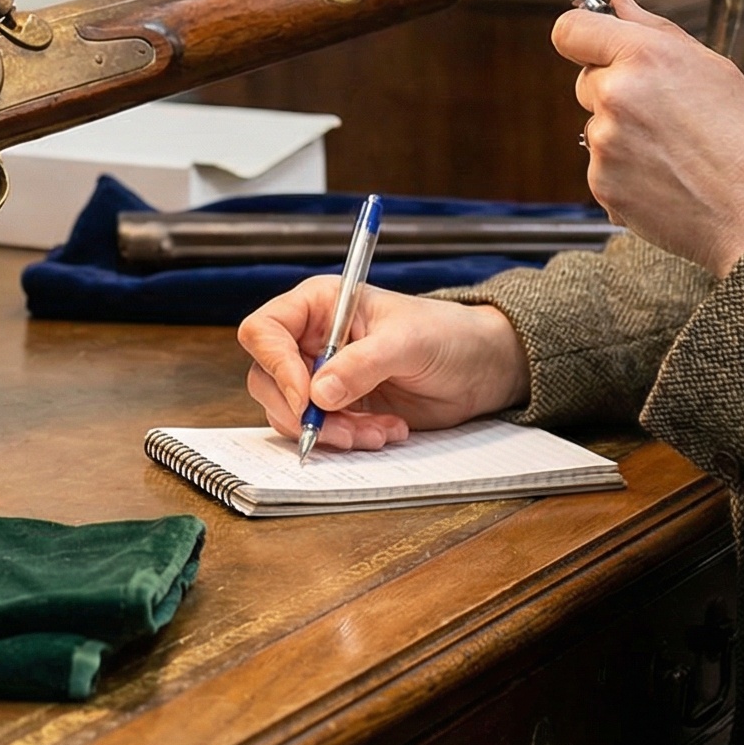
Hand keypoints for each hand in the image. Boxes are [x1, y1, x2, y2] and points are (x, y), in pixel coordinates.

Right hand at [237, 277, 531, 452]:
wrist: (478, 367)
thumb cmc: (446, 334)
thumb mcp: (407, 341)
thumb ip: (362, 364)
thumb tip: (319, 394)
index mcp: (319, 305)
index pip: (265, 330)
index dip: (276, 366)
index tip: (307, 399)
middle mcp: (311, 340)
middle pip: (267, 378)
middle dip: (301, 411)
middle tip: (339, 430)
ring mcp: (321, 376)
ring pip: (290, 412)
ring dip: (329, 431)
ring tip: (376, 432)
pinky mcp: (338, 408)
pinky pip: (320, 431)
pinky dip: (347, 439)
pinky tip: (385, 432)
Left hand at [556, 0, 743, 274]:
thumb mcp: (715, 69)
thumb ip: (657, 31)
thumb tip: (620, 4)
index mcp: (645, 57)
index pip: (570, 30)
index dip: (583, 37)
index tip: (596, 48)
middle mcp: (616, 95)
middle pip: (586, 81)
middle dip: (615, 91)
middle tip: (666, 114)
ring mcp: (605, 143)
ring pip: (596, 126)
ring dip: (622, 135)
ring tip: (675, 153)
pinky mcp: (601, 184)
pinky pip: (601, 167)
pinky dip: (625, 173)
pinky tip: (667, 179)